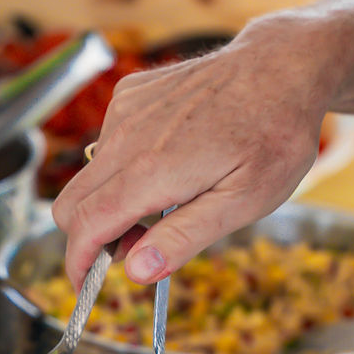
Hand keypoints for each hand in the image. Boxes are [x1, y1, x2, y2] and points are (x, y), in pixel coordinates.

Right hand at [52, 15, 341, 289]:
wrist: (283, 66)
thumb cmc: (273, 135)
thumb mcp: (244, 202)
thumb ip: (184, 237)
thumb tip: (135, 271)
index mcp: (151, 170)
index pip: (85, 226)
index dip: (78, 264)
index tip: (85, 287)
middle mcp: (126, 136)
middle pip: (70, 204)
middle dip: (91, 237)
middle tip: (139, 247)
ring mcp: (124, 110)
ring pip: (87, 177)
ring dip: (109, 203)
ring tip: (165, 203)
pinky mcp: (128, 95)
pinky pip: (105, 145)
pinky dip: (122, 168)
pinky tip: (168, 161)